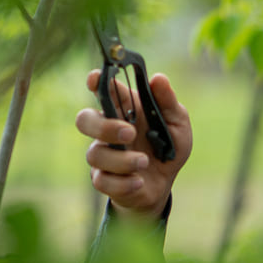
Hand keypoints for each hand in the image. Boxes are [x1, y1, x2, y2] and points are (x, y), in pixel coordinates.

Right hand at [76, 70, 191, 221]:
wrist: (164, 183)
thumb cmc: (167, 147)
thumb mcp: (177, 123)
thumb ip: (168, 102)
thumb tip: (158, 78)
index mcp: (122, 109)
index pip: (103, 89)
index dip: (96, 82)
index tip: (96, 79)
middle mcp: (107, 129)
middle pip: (84, 120)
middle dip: (104, 126)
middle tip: (129, 133)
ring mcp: (102, 154)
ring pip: (95, 154)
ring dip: (122, 160)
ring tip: (144, 162)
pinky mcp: (103, 179)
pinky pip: (102, 181)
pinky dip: (123, 182)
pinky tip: (139, 181)